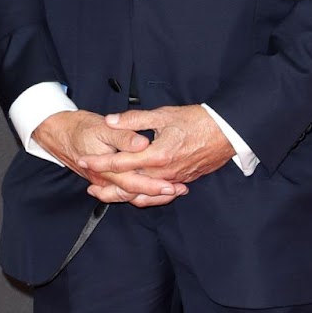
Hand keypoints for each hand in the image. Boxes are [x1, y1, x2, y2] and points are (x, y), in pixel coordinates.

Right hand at [34, 109, 185, 206]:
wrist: (58, 133)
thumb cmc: (80, 128)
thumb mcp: (102, 127)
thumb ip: (124, 136)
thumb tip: (142, 144)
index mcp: (106, 168)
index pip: (133, 182)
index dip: (154, 185)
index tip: (172, 184)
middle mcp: (106, 180)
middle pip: (135, 193)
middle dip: (159, 194)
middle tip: (181, 189)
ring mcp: (105, 182)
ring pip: (131, 195)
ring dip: (152, 195)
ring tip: (174, 191)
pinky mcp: (107, 181)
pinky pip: (126, 192)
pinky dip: (142, 192)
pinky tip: (156, 189)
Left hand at [81, 105, 234, 198]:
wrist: (227, 132)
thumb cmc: (197, 121)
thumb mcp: (163, 115)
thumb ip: (135, 120)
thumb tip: (111, 121)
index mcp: (156, 155)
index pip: (120, 163)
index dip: (99, 163)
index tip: (84, 161)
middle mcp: (164, 172)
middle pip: (128, 185)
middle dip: (107, 187)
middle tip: (90, 186)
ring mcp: (173, 179)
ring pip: (143, 194)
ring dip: (123, 196)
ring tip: (106, 195)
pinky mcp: (182, 181)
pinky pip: (158, 195)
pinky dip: (144, 197)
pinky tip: (135, 196)